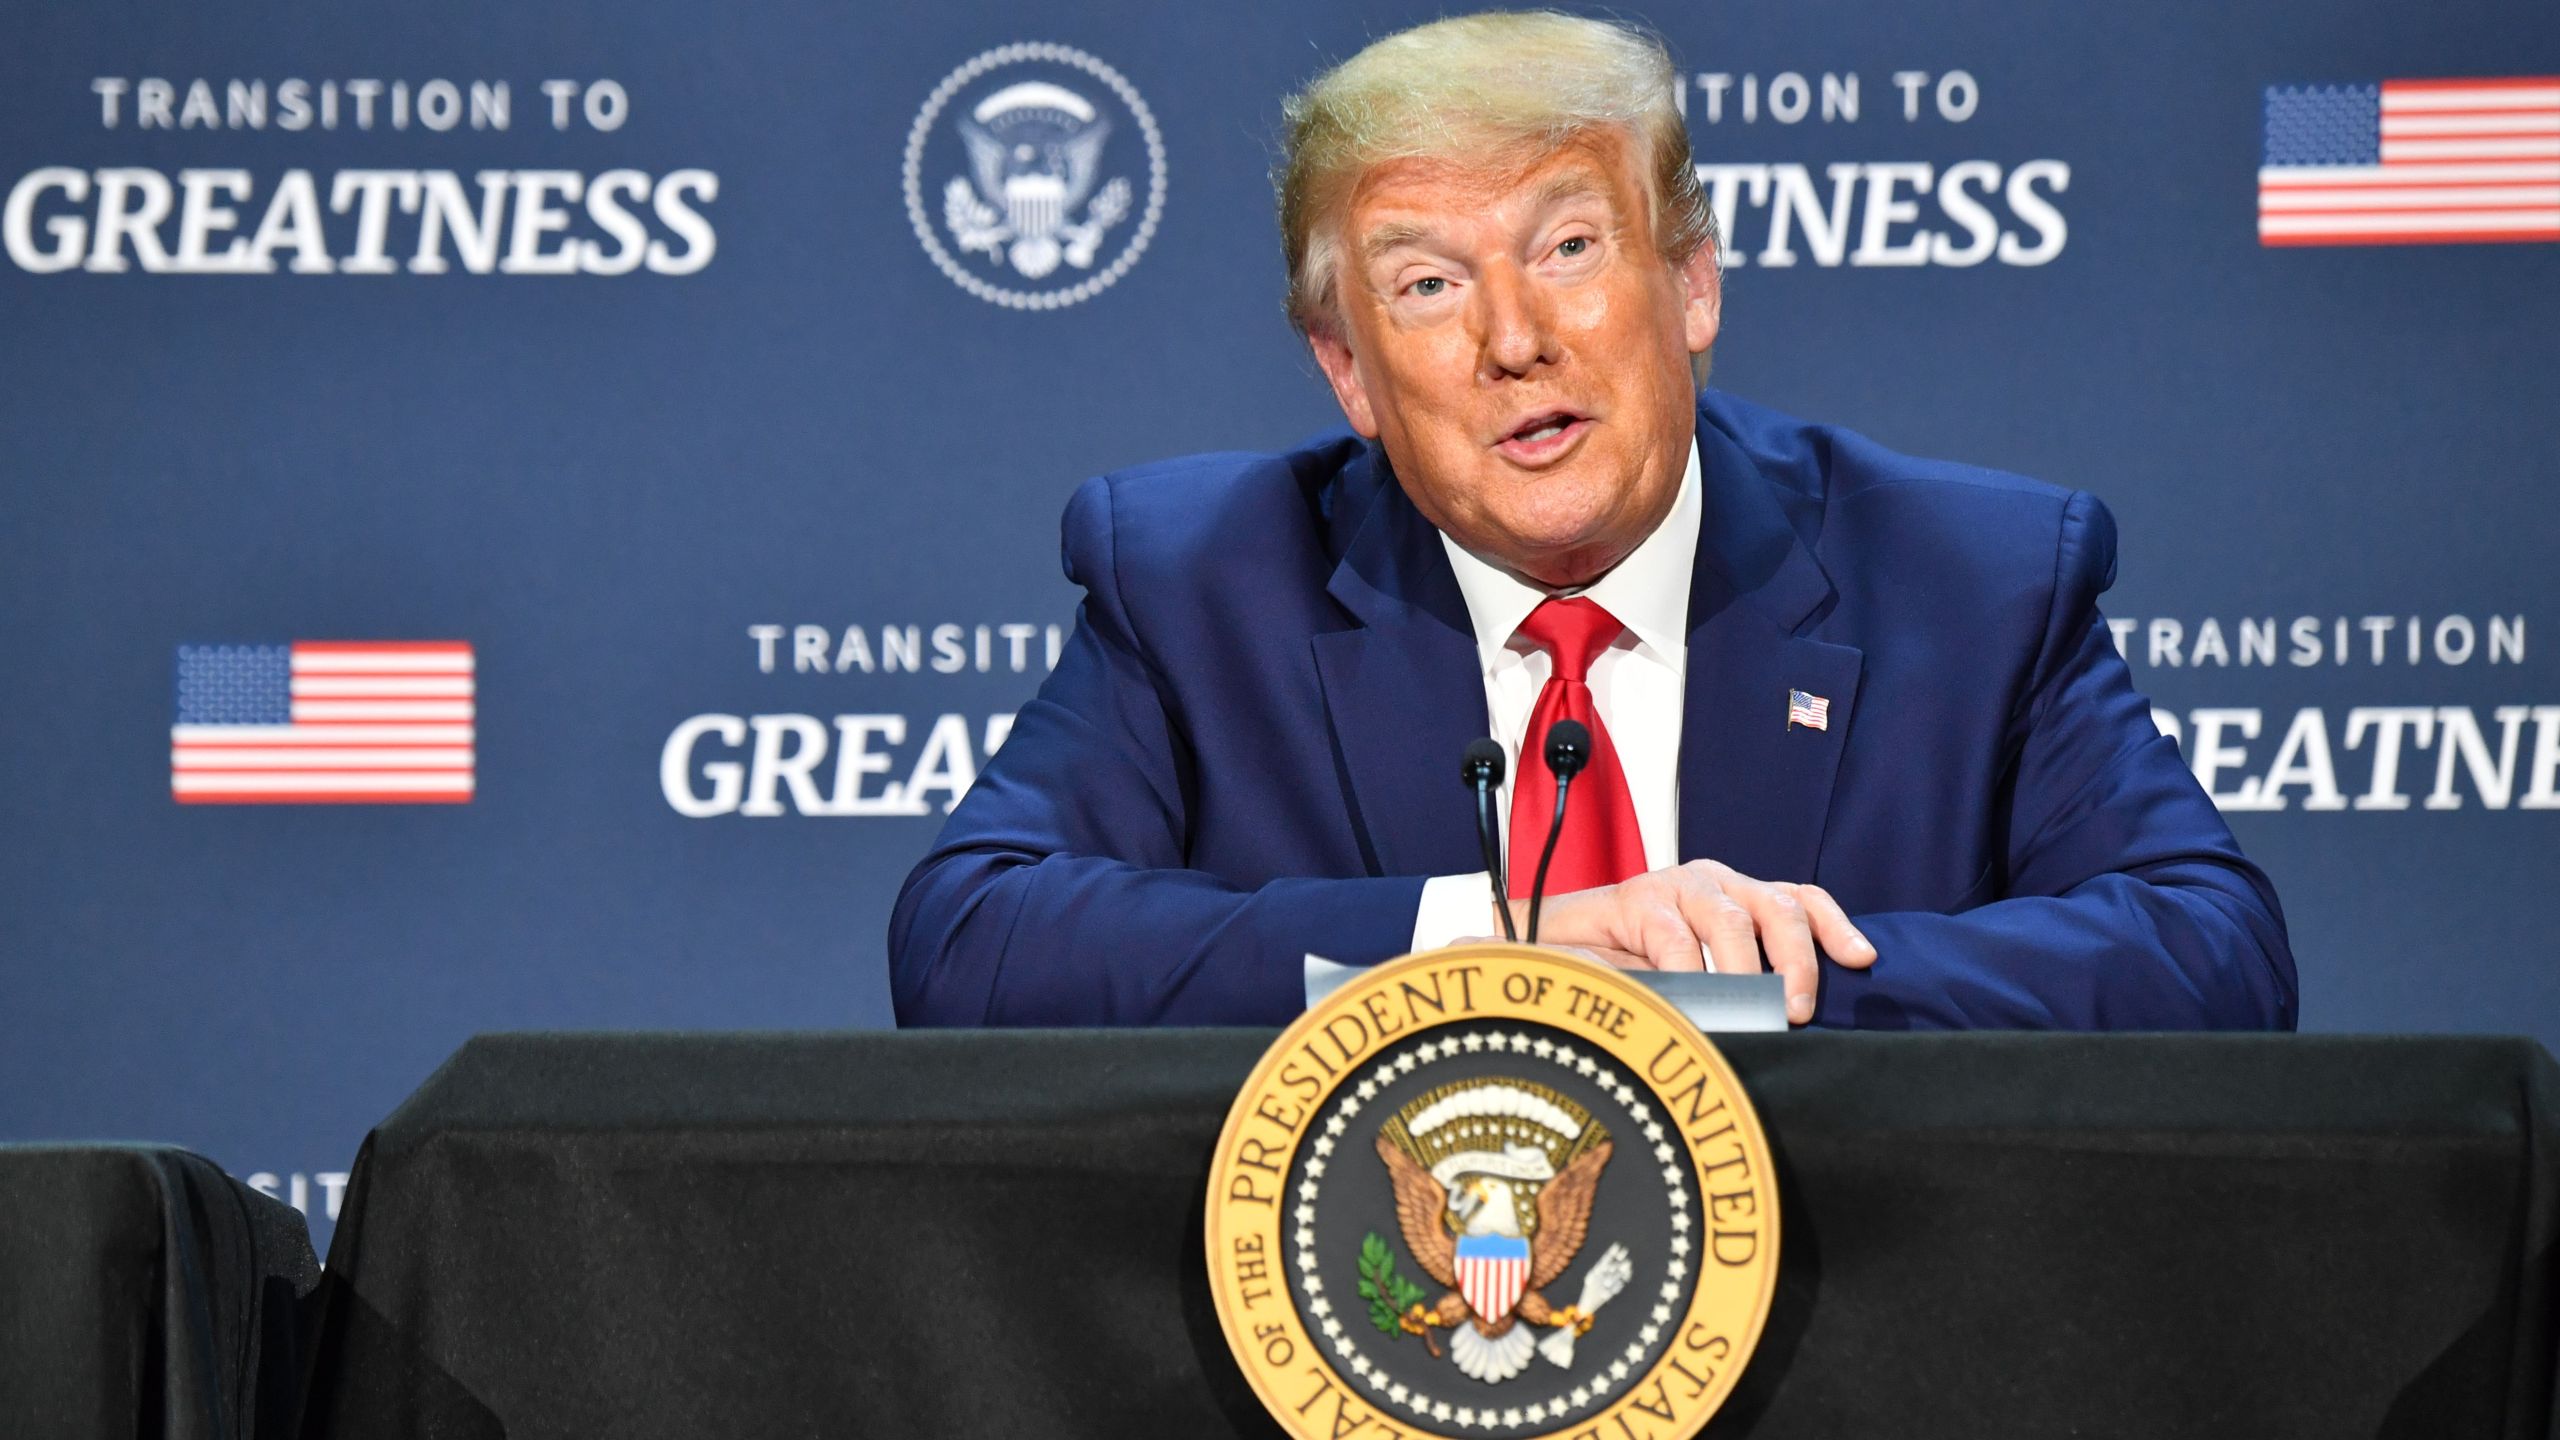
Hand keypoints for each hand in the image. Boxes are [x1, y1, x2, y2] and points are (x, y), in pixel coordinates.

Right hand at [1497, 862, 1876, 1024]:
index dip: (1835, 927)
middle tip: (1799, 1010)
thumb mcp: (1697, 976)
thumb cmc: (1629, 968)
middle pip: (1778, 907)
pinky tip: (1696, 1003)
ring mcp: (1677, 886)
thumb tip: (1791, 1022)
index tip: (1862, 961)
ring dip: (1747, 975)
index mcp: (1738, 896)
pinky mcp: (1637, 897)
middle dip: (1798, 960)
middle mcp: (1715, 883)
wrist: (1552, 949)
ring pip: (1732, 922)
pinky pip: (1676, 940)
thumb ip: (1740, 984)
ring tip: (1753, 1015)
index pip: (1800, 899)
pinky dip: (1692, 976)